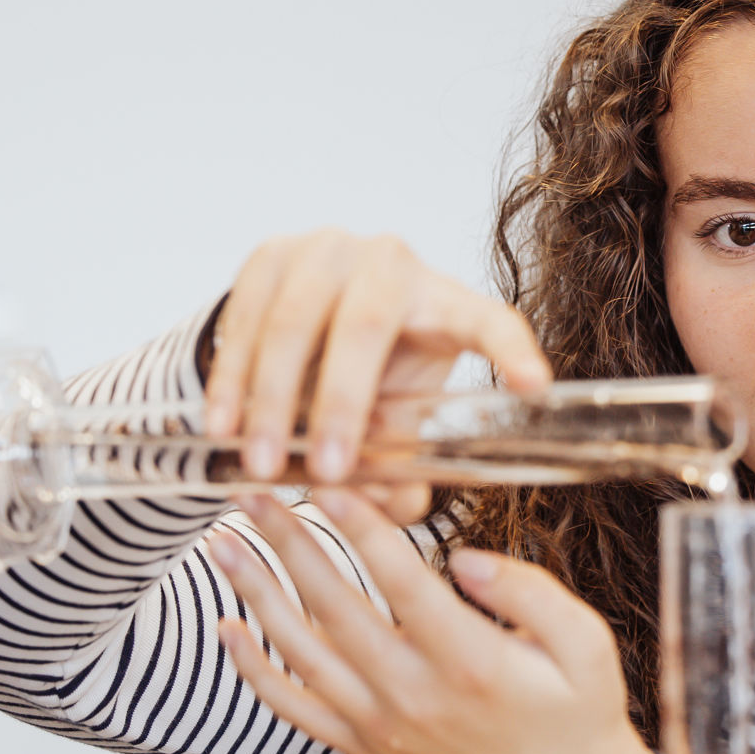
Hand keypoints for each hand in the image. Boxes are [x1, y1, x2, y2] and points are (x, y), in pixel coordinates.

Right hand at [204, 230, 548, 519]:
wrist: (305, 327)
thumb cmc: (371, 382)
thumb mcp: (395, 424)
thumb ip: (403, 469)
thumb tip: (400, 503)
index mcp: (446, 305)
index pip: (490, 324)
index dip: (511, 354)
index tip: (533, 388)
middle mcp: (392, 264)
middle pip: (366, 325)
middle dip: (341, 403)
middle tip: (326, 472)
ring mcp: (326, 250)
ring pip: (295, 322)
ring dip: (273, 400)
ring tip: (261, 465)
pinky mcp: (269, 254)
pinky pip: (245, 317)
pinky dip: (231, 379)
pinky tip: (220, 428)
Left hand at [208, 488, 667, 753]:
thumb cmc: (579, 714)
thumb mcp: (587, 645)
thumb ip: (530, 593)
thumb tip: (464, 559)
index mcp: (472, 665)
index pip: (403, 582)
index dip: (363, 528)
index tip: (332, 482)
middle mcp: (416, 699)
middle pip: (335, 608)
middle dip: (289, 543)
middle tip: (253, 493)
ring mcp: (383, 728)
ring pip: (301, 653)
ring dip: (256, 594)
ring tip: (223, 543)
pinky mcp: (366, 748)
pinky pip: (296, 709)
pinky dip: (254, 671)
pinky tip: (227, 628)